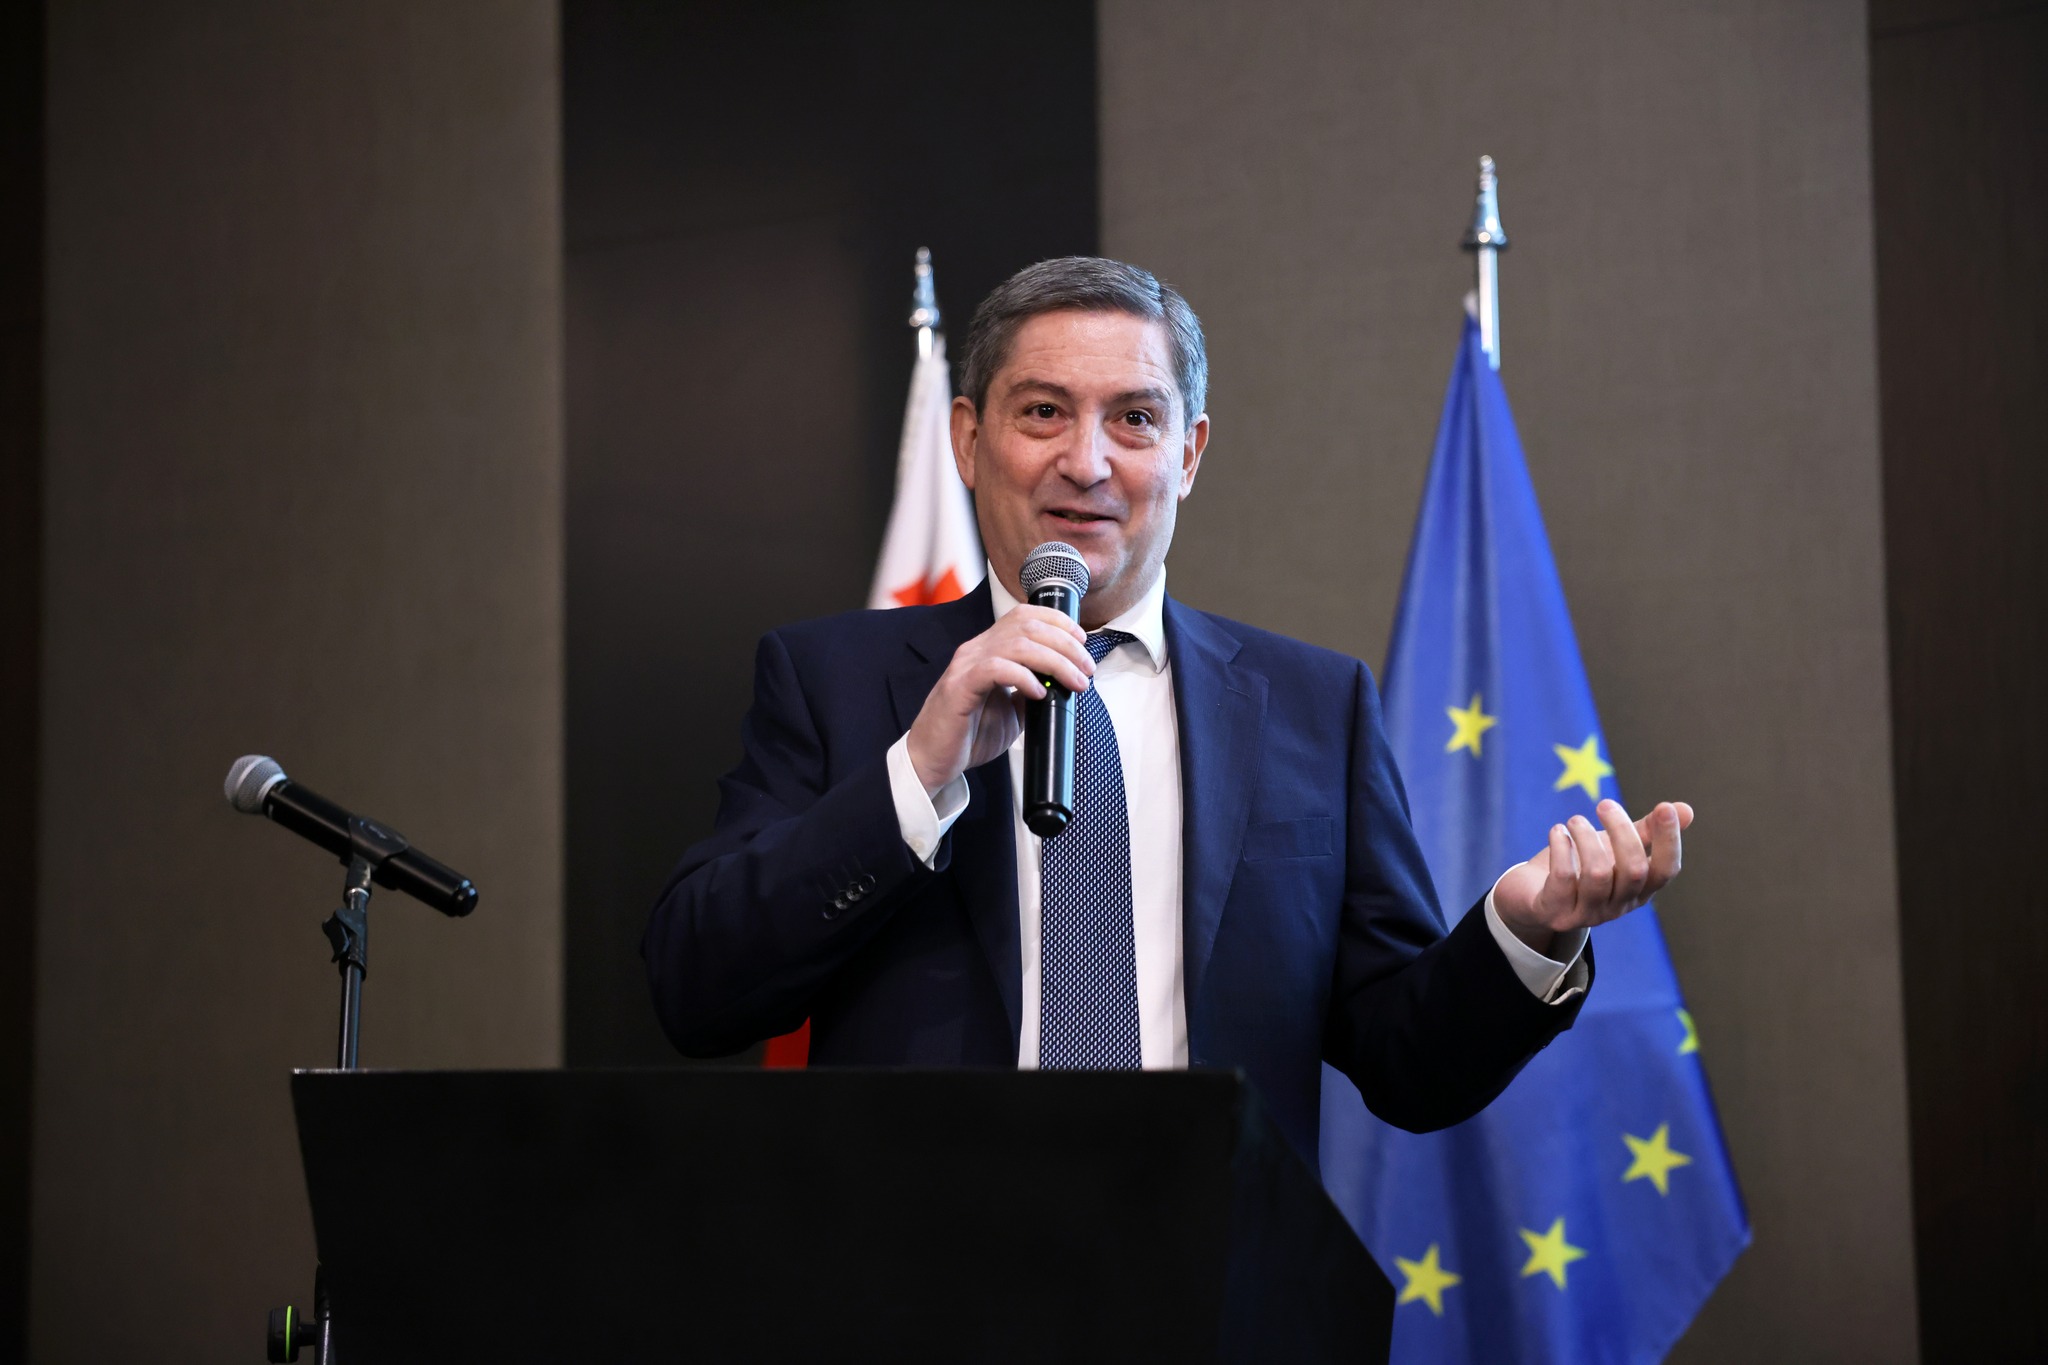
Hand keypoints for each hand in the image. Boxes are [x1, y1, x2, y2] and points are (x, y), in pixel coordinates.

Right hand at [905, 606, 1094, 795]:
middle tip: (1086, 669)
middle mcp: (976, 650)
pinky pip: (995, 669)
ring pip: (1017, 644)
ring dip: (1054, 661)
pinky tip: (1038, 693)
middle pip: (1027, 626)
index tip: (1082, 641)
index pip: (1024, 615)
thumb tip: (1062, 683)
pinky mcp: (959, 687)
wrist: (934, 761)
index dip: (1057, 621)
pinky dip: (1023, 678)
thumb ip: (1031, 692)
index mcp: (988, 649)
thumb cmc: (969, 736)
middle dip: (1065, 644)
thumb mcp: (1012, 711)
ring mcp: (966, 666)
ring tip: (1073, 682)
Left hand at [1491, 799, 1694, 954]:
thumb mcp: (1615, 847)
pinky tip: (1557, 832)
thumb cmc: (1580, 866)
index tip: (1664, 806)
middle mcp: (1618, 906)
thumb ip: (1646, 831)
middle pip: (1634, 871)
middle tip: (1604, 804)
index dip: (1669, 840)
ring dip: (1587, 838)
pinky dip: (1561, 849)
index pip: (1665, 871)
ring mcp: (1587, 913)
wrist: (1532, 895)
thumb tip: (1686, 810)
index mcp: (1639, 891)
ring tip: (1575, 820)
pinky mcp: (1555, 912)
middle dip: (1622, 831)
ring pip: (1598, 874)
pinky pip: (1563, 879)